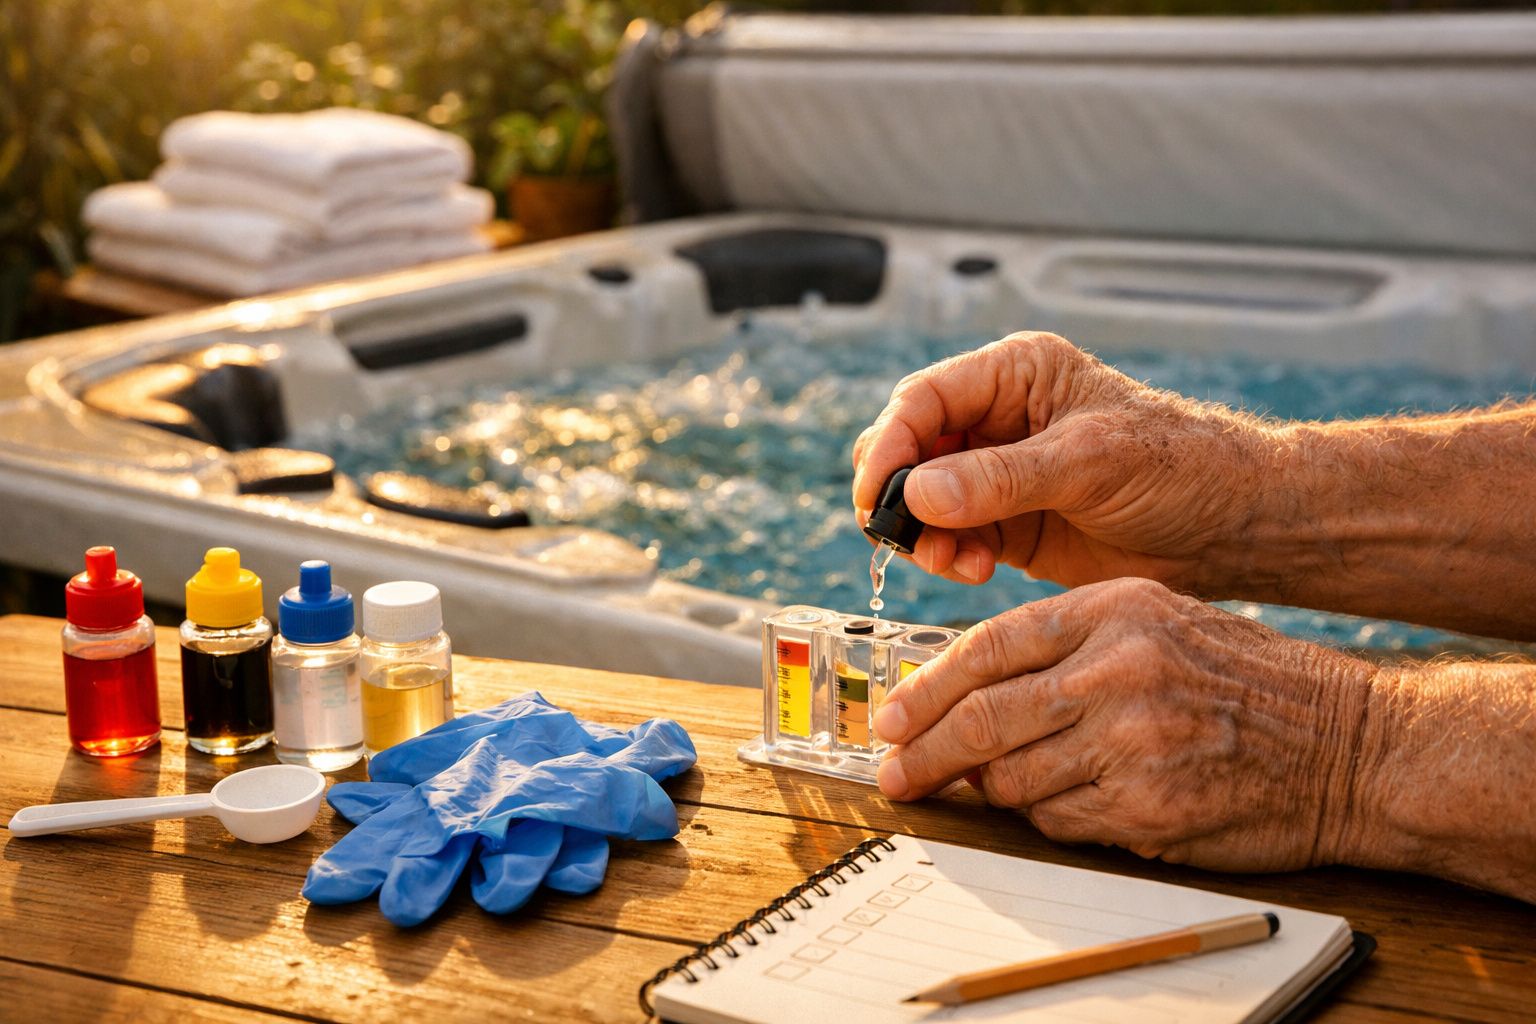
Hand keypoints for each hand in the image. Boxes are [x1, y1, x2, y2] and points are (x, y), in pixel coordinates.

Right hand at [851, 332, 1274, 594]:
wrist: (1231, 528)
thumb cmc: (1178, 468)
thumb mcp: (1089, 463)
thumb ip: (1001, 478)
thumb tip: (919, 494)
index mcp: (1015, 375)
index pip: (924, 400)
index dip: (891, 446)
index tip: (878, 496)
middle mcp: (996, 419)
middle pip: (909, 449)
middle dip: (900, 494)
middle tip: (904, 536)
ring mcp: (997, 475)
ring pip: (920, 500)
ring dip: (923, 534)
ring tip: (953, 562)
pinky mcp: (1006, 524)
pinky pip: (949, 538)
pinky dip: (947, 556)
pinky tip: (975, 570)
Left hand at [871, 578, 1376, 872]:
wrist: (1350, 743)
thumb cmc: (1248, 682)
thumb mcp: (1159, 622)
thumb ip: (1067, 645)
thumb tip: (970, 688)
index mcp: (1114, 611)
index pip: (988, 648)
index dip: (926, 688)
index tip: (891, 718)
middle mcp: (1117, 670)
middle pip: (983, 719)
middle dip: (924, 754)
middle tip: (895, 775)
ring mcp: (1132, 741)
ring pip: (1013, 778)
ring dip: (993, 789)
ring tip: (996, 786)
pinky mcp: (1147, 806)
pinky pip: (1058, 820)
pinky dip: (1047, 817)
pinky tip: (1068, 802)